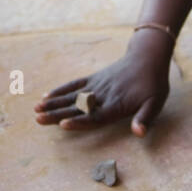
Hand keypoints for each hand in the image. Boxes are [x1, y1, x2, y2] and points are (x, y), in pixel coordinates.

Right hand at [33, 32, 171, 135]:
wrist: (148, 57)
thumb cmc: (153, 85)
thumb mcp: (155, 103)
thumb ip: (144, 118)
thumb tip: (139, 133)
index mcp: (116, 105)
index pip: (94, 116)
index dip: (79, 122)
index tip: (63, 124)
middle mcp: (102, 96)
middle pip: (76, 107)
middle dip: (56, 113)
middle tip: (38, 119)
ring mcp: (96, 86)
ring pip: (71, 96)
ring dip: (53, 103)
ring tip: (36, 110)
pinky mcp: (93, 78)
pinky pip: (74, 84)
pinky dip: (60, 90)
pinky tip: (47, 96)